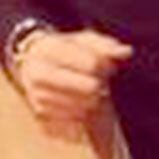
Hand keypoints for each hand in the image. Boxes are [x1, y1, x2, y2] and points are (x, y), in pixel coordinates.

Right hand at [14, 30, 132, 123]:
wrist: (33, 63)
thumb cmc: (64, 50)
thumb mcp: (82, 41)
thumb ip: (104, 45)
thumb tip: (126, 52)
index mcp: (48, 49)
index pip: (92, 64)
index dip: (105, 66)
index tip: (106, 65)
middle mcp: (38, 73)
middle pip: (90, 87)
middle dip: (100, 84)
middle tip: (99, 79)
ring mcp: (38, 94)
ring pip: (86, 105)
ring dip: (94, 98)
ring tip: (88, 88)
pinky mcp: (42, 112)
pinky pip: (77, 117)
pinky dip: (84, 110)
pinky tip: (79, 99)